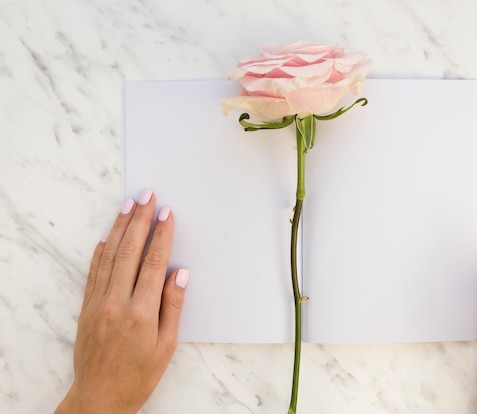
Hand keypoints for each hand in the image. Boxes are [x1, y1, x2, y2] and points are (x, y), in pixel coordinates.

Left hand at [55, 190, 188, 413]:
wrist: (99, 398)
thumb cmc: (137, 375)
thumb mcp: (166, 346)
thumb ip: (173, 306)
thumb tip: (179, 274)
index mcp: (141, 312)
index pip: (152, 262)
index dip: (161, 235)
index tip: (166, 213)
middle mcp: (116, 302)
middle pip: (129, 251)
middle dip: (139, 220)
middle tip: (146, 196)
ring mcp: (98, 303)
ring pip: (109, 256)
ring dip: (119, 227)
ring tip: (127, 205)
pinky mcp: (87, 307)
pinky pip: (93, 272)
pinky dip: (100, 251)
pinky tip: (107, 235)